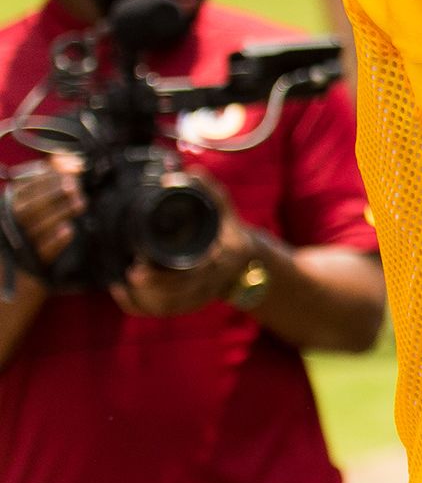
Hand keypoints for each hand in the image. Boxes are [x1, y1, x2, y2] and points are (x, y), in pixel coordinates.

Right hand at [6, 157, 86, 266]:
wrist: (19, 278)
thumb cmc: (31, 233)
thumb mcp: (34, 207)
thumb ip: (48, 185)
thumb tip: (69, 164)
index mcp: (8, 208)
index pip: (22, 190)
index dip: (44, 179)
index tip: (68, 173)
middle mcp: (10, 226)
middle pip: (28, 207)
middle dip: (52, 194)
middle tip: (76, 186)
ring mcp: (19, 246)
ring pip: (36, 228)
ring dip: (59, 213)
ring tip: (80, 203)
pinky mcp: (32, 265)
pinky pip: (42, 252)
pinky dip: (55, 241)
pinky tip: (69, 230)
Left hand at [111, 169, 249, 319]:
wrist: (241, 263)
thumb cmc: (227, 233)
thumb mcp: (224, 210)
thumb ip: (209, 191)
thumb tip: (188, 171)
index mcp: (218, 263)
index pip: (193, 275)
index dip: (168, 275)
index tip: (143, 263)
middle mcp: (207, 285)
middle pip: (177, 295)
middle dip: (153, 287)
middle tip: (132, 273)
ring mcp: (194, 298)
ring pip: (164, 307)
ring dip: (142, 297)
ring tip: (124, 280)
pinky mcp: (181, 305)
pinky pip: (156, 311)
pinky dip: (136, 304)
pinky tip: (119, 288)